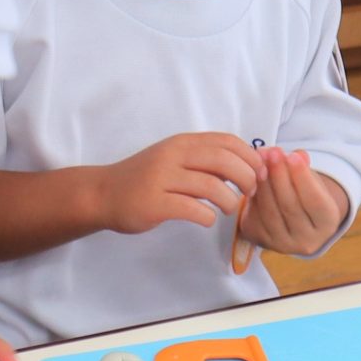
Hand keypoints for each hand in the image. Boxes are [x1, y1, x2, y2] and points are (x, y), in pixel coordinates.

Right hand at [96, 133, 261, 234]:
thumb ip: (203, 159)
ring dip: (230, 201)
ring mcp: (162, 179)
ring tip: (229, 208)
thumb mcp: (173, 159)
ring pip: (212, 187)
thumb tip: (246, 163)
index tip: (257, 172)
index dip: (250, 156)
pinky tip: (206, 219)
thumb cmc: (144, 178)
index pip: (226, 141)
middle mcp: (172, 156)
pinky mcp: (154, 204)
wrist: (103, 193)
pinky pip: (193, 210)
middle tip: (249, 192)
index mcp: (181, 143)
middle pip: (223, 161)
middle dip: (246, 178)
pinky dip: (207, 217)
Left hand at [238, 147, 348, 256]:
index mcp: (327, 225)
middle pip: (290, 206)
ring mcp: (283, 245)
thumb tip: (297, 153)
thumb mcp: (309, 180)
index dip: (303, 178)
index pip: (316, 201)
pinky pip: (255, 216)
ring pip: (270, 211)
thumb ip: (303, 167)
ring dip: (263, 183)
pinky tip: (250, 176)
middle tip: (272, 152)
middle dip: (280, 176)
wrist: (288, 219)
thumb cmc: (303, 194)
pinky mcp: (262, 241)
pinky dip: (252, 195)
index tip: (292, 156)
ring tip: (260, 160)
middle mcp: (307, 240)